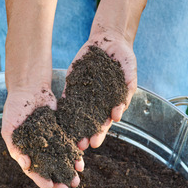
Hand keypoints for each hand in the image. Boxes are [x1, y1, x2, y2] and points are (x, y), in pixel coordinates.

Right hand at [1, 85, 83, 187]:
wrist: (29, 88)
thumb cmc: (14, 108)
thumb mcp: (10, 127)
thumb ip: (16, 146)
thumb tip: (25, 164)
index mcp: (25, 152)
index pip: (33, 170)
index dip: (41, 180)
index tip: (50, 186)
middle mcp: (39, 150)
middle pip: (50, 169)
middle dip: (58, 180)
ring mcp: (52, 142)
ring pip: (62, 160)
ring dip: (69, 171)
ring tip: (77, 180)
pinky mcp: (62, 132)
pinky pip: (70, 146)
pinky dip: (75, 154)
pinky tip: (81, 161)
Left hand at [67, 26, 136, 149]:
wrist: (109, 41)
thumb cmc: (124, 58)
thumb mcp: (129, 71)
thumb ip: (127, 89)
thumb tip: (118, 113)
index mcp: (112, 103)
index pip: (105, 122)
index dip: (100, 132)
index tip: (95, 143)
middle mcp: (97, 102)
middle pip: (89, 122)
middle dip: (85, 134)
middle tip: (80, 146)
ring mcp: (84, 94)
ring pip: (77, 114)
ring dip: (73, 126)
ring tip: (68, 139)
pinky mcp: (73, 84)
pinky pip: (67, 98)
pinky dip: (63, 108)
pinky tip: (58, 118)